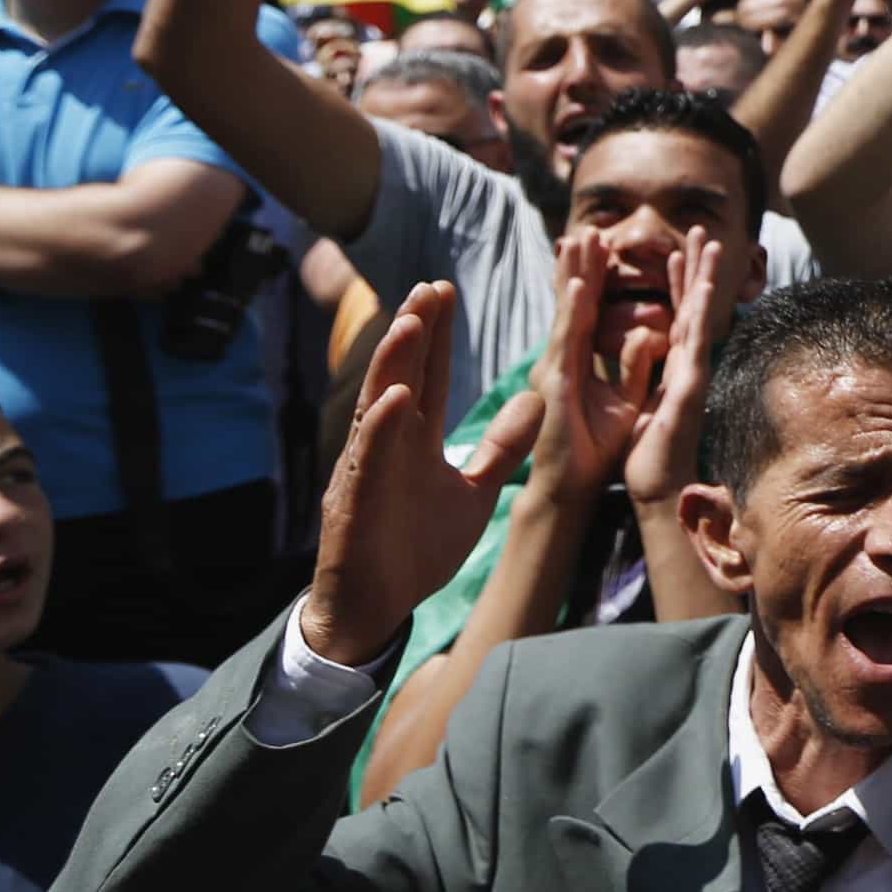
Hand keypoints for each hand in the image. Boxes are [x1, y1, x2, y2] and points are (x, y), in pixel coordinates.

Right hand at [305, 284, 546, 665]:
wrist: (379, 605)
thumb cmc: (418, 547)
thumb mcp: (474, 492)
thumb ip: (501, 448)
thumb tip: (536, 399)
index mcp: (414, 439)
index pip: (426, 375)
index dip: (435, 334)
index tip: (446, 290)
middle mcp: (388, 443)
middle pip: (400, 376)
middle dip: (414, 331)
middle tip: (430, 286)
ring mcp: (368, 468)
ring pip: (377, 405)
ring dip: (394, 363)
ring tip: (412, 321)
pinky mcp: (355, 499)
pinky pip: (367, 457)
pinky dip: (380, 427)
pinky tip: (394, 398)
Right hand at [531, 231, 664, 505]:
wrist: (568, 489)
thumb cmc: (593, 451)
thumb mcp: (624, 400)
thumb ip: (632, 366)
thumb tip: (649, 333)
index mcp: (577, 364)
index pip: (587, 312)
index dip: (594, 279)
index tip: (602, 247)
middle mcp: (562, 360)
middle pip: (573, 305)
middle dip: (581, 266)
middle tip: (589, 230)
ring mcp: (556, 369)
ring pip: (568, 313)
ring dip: (575, 276)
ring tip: (581, 240)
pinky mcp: (557, 383)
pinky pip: (568, 339)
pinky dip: (572, 310)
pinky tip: (579, 284)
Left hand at [621, 230, 724, 509]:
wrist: (654, 488)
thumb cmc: (647, 452)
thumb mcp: (639, 401)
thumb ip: (642, 371)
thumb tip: (644, 347)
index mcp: (673, 366)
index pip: (677, 314)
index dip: (678, 282)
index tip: (678, 249)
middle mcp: (687, 365)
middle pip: (694, 306)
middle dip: (697, 267)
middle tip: (702, 230)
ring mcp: (692, 374)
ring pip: (700, 316)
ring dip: (705, 277)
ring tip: (711, 243)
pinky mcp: (689, 387)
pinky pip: (694, 342)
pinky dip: (699, 312)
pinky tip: (704, 286)